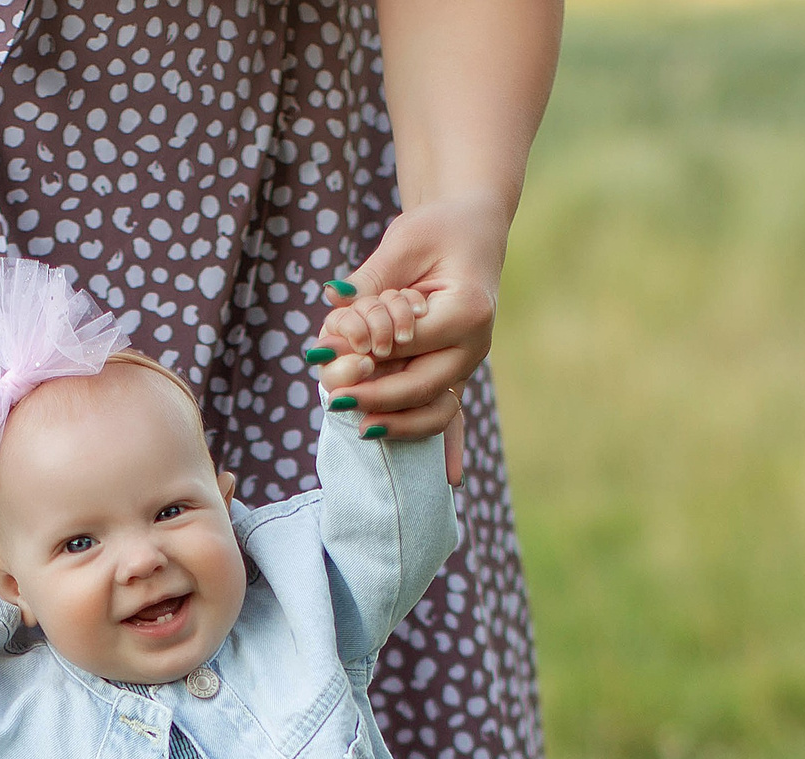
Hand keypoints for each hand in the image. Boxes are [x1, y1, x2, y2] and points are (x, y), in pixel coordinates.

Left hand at [304, 194, 513, 480]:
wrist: (472, 233)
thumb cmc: (436, 231)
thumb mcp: (402, 243)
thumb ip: (370, 280)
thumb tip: (333, 302)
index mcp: (468, 309)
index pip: (411, 341)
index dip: (369, 348)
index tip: (330, 350)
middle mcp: (475, 344)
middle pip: (423, 386)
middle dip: (376, 396)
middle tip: (335, 399)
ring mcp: (467, 363)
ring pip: (436, 409)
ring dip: (398, 424)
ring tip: (360, 428)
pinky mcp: (456, 372)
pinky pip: (452, 416)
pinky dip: (450, 446)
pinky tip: (451, 481)